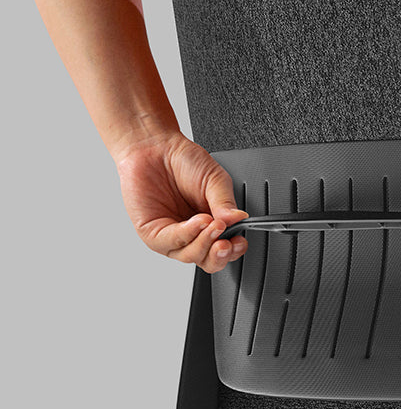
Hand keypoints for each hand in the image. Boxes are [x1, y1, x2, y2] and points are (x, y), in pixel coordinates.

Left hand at [114, 130, 248, 272]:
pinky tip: (198, 222)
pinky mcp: (152, 233)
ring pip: (191, 255)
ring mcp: (172, 236)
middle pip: (209, 260)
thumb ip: (226, 203)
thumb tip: (239, 220)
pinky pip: (171, 243)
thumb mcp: (215, 179)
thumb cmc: (183, 161)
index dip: (234, 250)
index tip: (239, 241)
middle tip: (227, 242)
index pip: (225, 248)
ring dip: (205, 243)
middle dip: (220, 256)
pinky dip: (187, 234)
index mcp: (211, 223)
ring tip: (213, 224)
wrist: (154, 147)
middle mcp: (192, 234)